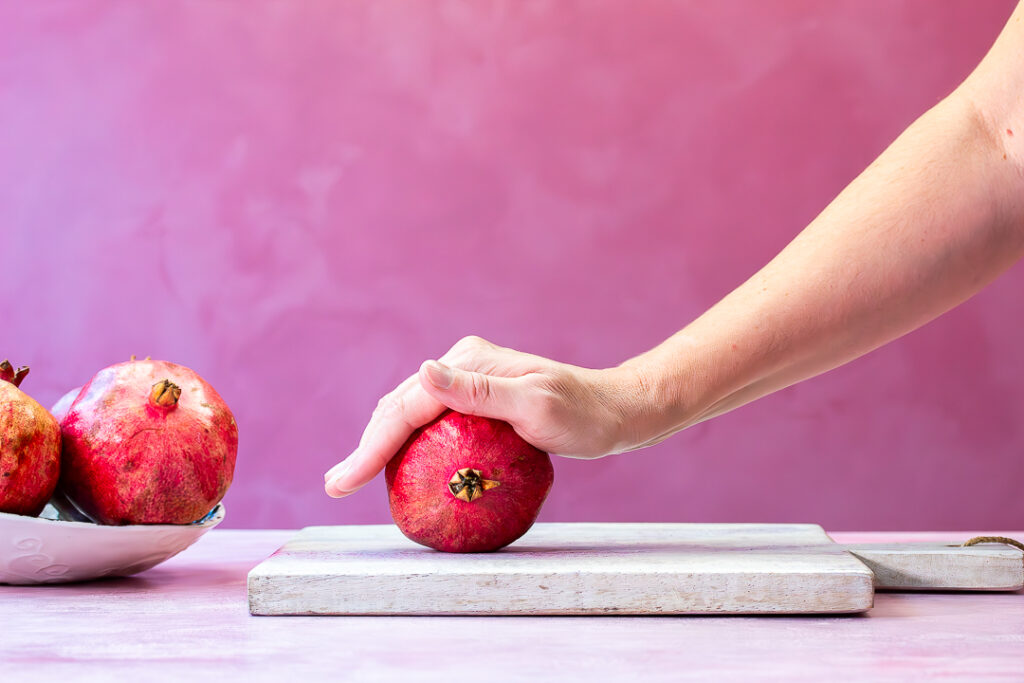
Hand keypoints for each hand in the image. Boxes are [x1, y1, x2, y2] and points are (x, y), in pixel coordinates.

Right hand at [324, 335, 645, 497]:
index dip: (371, 443)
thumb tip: (424, 373)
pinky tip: (396, 466)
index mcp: (469, 362)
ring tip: (352, 476)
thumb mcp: (537, 407)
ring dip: (379, 443)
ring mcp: (468, 380)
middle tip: (336, 485)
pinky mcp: (476, 398)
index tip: (344, 480)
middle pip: (400, 406)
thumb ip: (481, 393)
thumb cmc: (583, 415)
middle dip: (365, 445)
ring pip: (410, 411)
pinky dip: (406, 442)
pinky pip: (430, 421)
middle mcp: (462, 365)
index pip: (408, 405)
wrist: (613, 411)